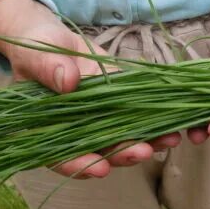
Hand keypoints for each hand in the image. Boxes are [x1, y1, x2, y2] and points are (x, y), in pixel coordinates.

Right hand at [0, 0, 180, 177]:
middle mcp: (76, 132)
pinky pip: (138, 117)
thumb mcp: (37, 54)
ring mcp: (100, 121)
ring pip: (123, 139)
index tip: (101, 168)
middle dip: (123, 154)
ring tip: (169, 138)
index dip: (80, 165)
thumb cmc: (36, 46)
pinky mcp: (120, 105)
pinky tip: (173, 122)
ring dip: (147, 142)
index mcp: (47, 130)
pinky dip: (155, 122)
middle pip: (100, 152)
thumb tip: (69, 83)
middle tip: (144, 152)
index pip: (60, 157)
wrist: (56, 40)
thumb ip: (49, 69)